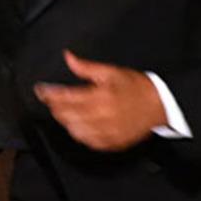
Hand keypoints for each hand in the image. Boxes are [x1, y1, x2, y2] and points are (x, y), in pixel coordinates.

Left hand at [34, 50, 166, 151]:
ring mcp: (106, 133)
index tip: (41, 90)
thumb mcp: (111, 72)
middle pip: (67, 116)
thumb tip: (68, 57)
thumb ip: (86, 68)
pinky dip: (78, 133)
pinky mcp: (111, 143)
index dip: (49, 94)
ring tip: (62, 111)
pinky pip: (87, 142)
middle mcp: (101, 117)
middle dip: (55, 107)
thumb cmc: (136, 87)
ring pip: (74, 130)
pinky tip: (76, 125)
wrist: (159, 105)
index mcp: (100, 98)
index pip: (66, 98)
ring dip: (64, 121)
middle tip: (50, 99)